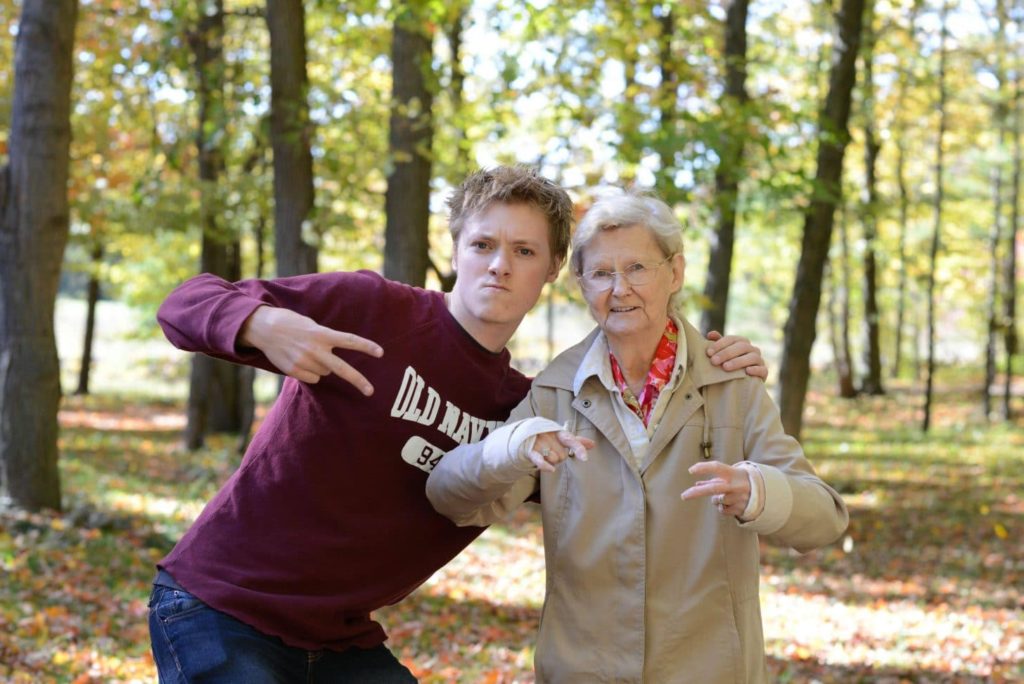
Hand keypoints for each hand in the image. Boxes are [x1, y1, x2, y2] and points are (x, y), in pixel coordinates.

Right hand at [239, 306, 382, 394]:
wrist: (264, 327)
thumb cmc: (291, 324)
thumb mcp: (311, 326)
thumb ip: (324, 340)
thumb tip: (332, 366)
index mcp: (322, 334)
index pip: (349, 340)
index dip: (366, 346)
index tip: (381, 352)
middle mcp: (315, 349)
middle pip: (341, 368)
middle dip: (358, 381)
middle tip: (370, 392)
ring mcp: (304, 361)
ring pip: (325, 373)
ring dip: (321, 366)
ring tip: (306, 353)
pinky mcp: (294, 370)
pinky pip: (313, 378)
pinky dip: (309, 372)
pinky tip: (299, 361)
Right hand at [526, 430, 594, 472]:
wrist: (526, 433)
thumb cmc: (548, 437)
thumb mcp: (562, 437)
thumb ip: (577, 441)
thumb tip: (593, 444)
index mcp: (559, 433)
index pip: (571, 440)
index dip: (578, 449)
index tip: (584, 458)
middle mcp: (549, 436)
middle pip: (562, 455)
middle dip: (559, 457)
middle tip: (553, 452)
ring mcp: (540, 443)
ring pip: (553, 460)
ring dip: (551, 461)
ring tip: (545, 455)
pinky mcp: (531, 451)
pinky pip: (540, 460)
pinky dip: (545, 466)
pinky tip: (551, 470)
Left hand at [680, 461, 750, 516]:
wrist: (764, 494)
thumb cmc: (740, 482)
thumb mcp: (729, 477)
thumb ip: (713, 480)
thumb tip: (696, 484)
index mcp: (734, 473)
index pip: (717, 467)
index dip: (703, 468)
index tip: (691, 471)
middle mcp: (736, 485)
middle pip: (713, 488)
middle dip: (697, 492)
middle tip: (683, 496)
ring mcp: (739, 498)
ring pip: (716, 500)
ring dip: (716, 500)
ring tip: (726, 496)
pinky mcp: (740, 509)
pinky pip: (722, 510)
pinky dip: (722, 508)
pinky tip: (730, 504)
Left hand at [705, 330, 766, 379]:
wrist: (740, 384)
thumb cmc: (728, 366)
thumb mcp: (722, 355)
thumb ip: (717, 344)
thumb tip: (710, 334)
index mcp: (741, 342)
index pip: (732, 338)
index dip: (720, 344)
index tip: (708, 353)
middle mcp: (752, 349)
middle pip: (742, 346)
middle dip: (726, 353)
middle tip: (714, 361)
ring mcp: (759, 360)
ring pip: (752, 357)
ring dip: (738, 361)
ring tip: (725, 367)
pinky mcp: (764, 372)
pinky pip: (762, 369)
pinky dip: (756, 369)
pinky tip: (747, 371)